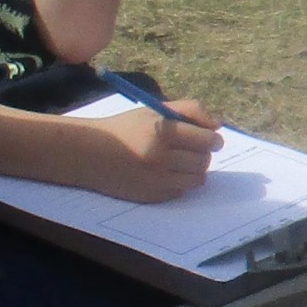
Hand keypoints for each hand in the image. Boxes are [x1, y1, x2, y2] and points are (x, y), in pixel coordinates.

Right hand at [93, 98, 221, 201]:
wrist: (89, 153)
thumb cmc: (126, 128)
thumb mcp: (154, 110)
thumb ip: (189, 111)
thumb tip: (217, 125)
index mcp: (162, 131)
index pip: (206, 140)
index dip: (214, 139)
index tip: (213, 139)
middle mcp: (160, 157)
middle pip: (203, 160)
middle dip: (203, 154)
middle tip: (194, 149)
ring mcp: (155, 180)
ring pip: (196, 179)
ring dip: (195, 170)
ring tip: (182, 161)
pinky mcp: (151, 196)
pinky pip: (180, 191)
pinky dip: (179, 182)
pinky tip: (165, 172)